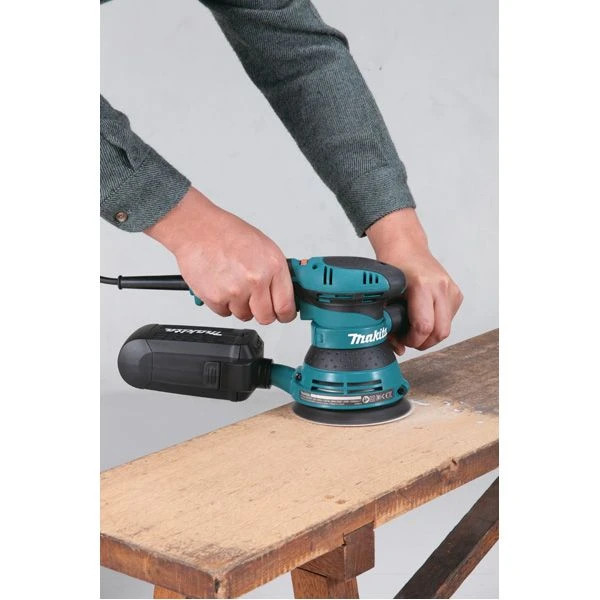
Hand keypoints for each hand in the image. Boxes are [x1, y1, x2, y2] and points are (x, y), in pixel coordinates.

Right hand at [145, 187, 295, 323]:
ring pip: (244, 316)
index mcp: (273, 266)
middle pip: (266, 318)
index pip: (286, 306)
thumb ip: (276, 273)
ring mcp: (236, 291)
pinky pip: (225, 313)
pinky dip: (223, 303)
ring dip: (240, 305)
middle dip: (262, 312)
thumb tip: (285, 293)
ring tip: (233, 283)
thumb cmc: (227, 234)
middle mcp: (256, 280)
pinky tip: (221, 284)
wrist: (197, 229)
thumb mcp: (264, 247)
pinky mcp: (216, 298)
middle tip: (256, 301)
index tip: (283, 315)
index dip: (285, 314)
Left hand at [366, 208, 462, 354]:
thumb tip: (398, 348)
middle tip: (410, 339)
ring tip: (415, 327)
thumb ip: (388, 322)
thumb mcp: (385, 295)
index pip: (425, 326)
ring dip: (431, 335)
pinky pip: (449, 319)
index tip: (403, 340)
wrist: (407, 248)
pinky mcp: (456, 293)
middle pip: (440, 332)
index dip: (413, 340)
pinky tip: (424, 317)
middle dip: (424, 343)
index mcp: (422, 285)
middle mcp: (441, 287)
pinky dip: (437, 324)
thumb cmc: (394, 268)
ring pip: (447, 329)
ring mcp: (451, 290)